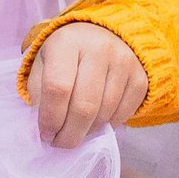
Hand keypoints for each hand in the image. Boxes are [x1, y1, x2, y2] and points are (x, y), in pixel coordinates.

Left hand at [25, 22, 147, 147]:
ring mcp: (124, 63)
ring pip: (104, 114)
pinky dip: (106, 126)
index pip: (58, 88)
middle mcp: (99, 49)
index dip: (50, 118)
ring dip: (86, 132)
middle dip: (69, 134)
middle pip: (84, 106)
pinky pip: (122, 115)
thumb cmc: (66, 54)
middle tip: (59, 142)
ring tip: (75, 130)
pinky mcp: (140, 78)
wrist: (102, 36)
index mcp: (67, 42)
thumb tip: (40, 131)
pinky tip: (94, 121)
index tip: (45, 133)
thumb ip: (38, 94)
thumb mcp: (43, 63)